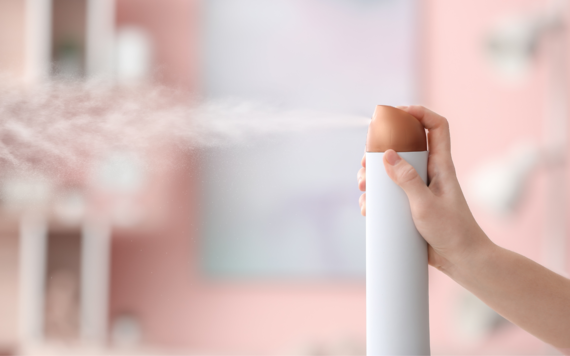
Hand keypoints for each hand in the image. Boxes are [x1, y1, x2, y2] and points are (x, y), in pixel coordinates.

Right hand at [357, 106, 491, 272]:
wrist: (462, 260)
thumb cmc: (453, 231)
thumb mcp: (426, 205)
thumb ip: (407, 180)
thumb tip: (387, 155)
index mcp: (441, 165)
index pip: (436, 127)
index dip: (418, 112)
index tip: (395, 113)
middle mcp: (429, 172)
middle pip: (404, 146)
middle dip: (380, 149)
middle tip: (366, 162)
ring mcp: (419, 188)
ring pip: (391, 171)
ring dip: (373, 175)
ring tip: (363, 187)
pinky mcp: (410, 205)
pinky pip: (389, 194)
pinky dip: (376, 197)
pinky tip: (368, 207)